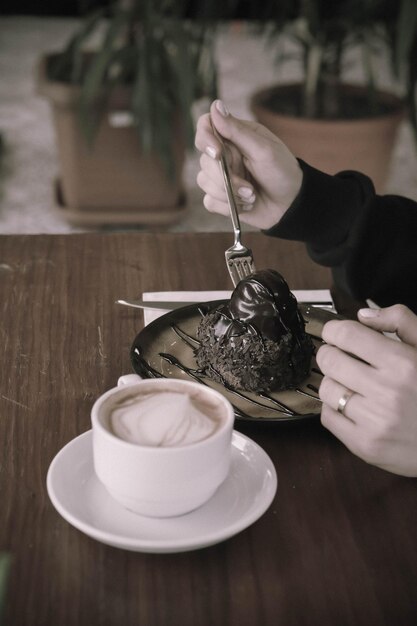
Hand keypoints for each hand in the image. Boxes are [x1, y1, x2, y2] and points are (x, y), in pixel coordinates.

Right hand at [194, 100, 302, 229]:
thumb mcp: (264, 150)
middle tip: (249, 187)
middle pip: (204, 159)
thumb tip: (215, 105)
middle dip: (225, 177)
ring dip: (230, 194)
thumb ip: (237, 130)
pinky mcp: (221, 198)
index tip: (218, 153)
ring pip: (204, 182)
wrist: (291, 205)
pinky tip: (245, 205)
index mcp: (234, 136)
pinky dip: (228, 207)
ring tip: (252, 196)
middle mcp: (224, 154)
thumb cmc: (282, 172)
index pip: (205, 126)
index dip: (205, 138)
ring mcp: (221, 177)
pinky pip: (210, 202)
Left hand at [316, 305, 416, 476]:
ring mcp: (375, 422)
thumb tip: (363, 315)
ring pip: (326, 388)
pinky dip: (335, 408)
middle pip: (329, 360)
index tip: (335, 333)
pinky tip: (353, 406)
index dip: (334, 330)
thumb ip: (401, 322)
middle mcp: (387, 392)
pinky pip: (327, 417)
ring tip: (351, 384)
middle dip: (330, 354)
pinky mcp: (365, 445)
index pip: (346, 335)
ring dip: (334, 382)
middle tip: (340, 357)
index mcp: (403, 363)